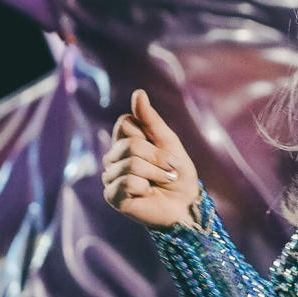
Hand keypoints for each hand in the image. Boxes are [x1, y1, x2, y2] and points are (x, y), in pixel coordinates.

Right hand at [102, 89, 199, 228]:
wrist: (186, 203)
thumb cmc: (179, 173)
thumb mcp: (169, 142)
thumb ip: (151, 119)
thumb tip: (138, 93)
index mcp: (125, 141)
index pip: (124, 122)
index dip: (148, 134)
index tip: (164, 148)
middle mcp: (114, 158)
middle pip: (130, 144)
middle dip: (158, 157)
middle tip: (169, 169)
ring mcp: (111, 176)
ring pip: (131, 163)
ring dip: (156, 173)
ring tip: (162, 182)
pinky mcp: (112, 195)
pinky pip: (127, 181)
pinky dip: (146, 186)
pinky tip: (147, 193)